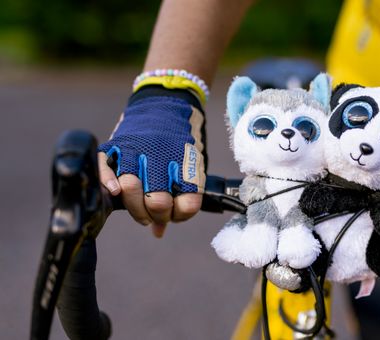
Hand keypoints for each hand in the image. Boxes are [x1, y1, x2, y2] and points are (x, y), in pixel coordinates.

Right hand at [98, 87, 205, 236]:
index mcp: (187, 161)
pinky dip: (108, 183)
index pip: (187, 203)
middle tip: (154, 215)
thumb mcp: (192, 164)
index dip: (181, 215)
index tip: (177, 212)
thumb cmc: (181, 140)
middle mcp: (161, 155)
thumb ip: (181, 196)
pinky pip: (104, 167)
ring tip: (140, 212)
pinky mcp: (116, 143)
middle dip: (156, 215)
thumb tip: (158, 232)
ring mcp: (136, 148)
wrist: (167, 101)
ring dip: (135, 209)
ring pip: (130, 188)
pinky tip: (116, 192)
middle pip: (157, 201)